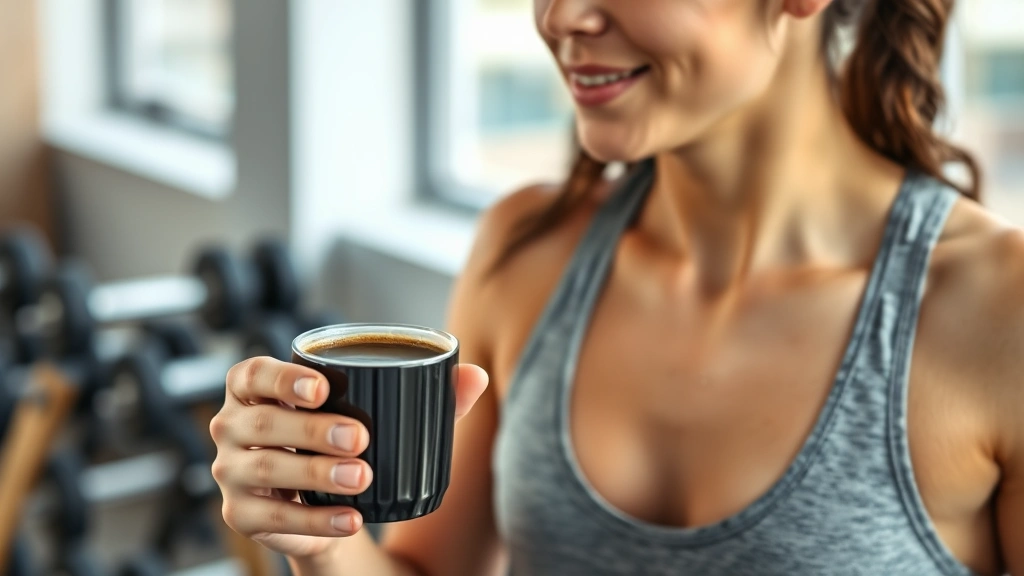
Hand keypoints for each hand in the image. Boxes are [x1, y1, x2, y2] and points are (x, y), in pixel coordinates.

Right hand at [210, 357, 488, 558]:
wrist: (333, 505)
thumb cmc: (349, 441)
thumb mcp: (383, 415)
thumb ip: (428, 394)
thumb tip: (476, 376)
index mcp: (256, 389)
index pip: (252, 374)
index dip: (281, 378)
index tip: (324, 387)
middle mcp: (232, 427)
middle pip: (261, 423)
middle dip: (310, 430)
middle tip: (360, 438)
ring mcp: (232, 473)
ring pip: (263, 470)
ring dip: (314, 475)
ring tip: (362, 477)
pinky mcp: (242, 515)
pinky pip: (273, 519)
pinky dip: (315, 522)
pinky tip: (350, 519)